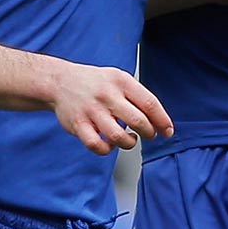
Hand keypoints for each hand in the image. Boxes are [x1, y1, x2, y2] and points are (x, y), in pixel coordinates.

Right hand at [48, 61, 171, 154]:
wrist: (60, 82)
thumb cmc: (94, 83)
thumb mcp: (118, 78)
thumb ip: (137, 96)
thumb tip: (158, 120)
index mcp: (121, 82)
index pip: (150, 103)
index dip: (162, 120)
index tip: (167, 131)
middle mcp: (107, 95)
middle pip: (138, 121)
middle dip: (149, 133)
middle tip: (149, 135)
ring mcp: (92, 111)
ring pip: (118, 136)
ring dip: (129, 143)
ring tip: (130, 139)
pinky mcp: (78, 125)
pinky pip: (96, 146)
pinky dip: (107, 150)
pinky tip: (109, 145)